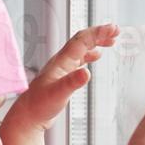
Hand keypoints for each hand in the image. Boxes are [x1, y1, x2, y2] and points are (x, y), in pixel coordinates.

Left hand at [0, 22, 118, 138]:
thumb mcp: (58, 95)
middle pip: (83, 41)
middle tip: (116, 31)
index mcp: (62, 61)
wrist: (28, 115)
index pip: (82, 40)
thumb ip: (72, 83)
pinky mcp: (63, 76)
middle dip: (100, 34)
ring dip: (96, 43)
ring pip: (81, 49)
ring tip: (110, 41)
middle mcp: (61, 61)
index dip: (98, 32)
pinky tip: (95, 57)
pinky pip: (79, 59)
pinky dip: (89, 55)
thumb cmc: (39, 106)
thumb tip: (87, 73)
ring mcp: (62, 68)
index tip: (113, 29)